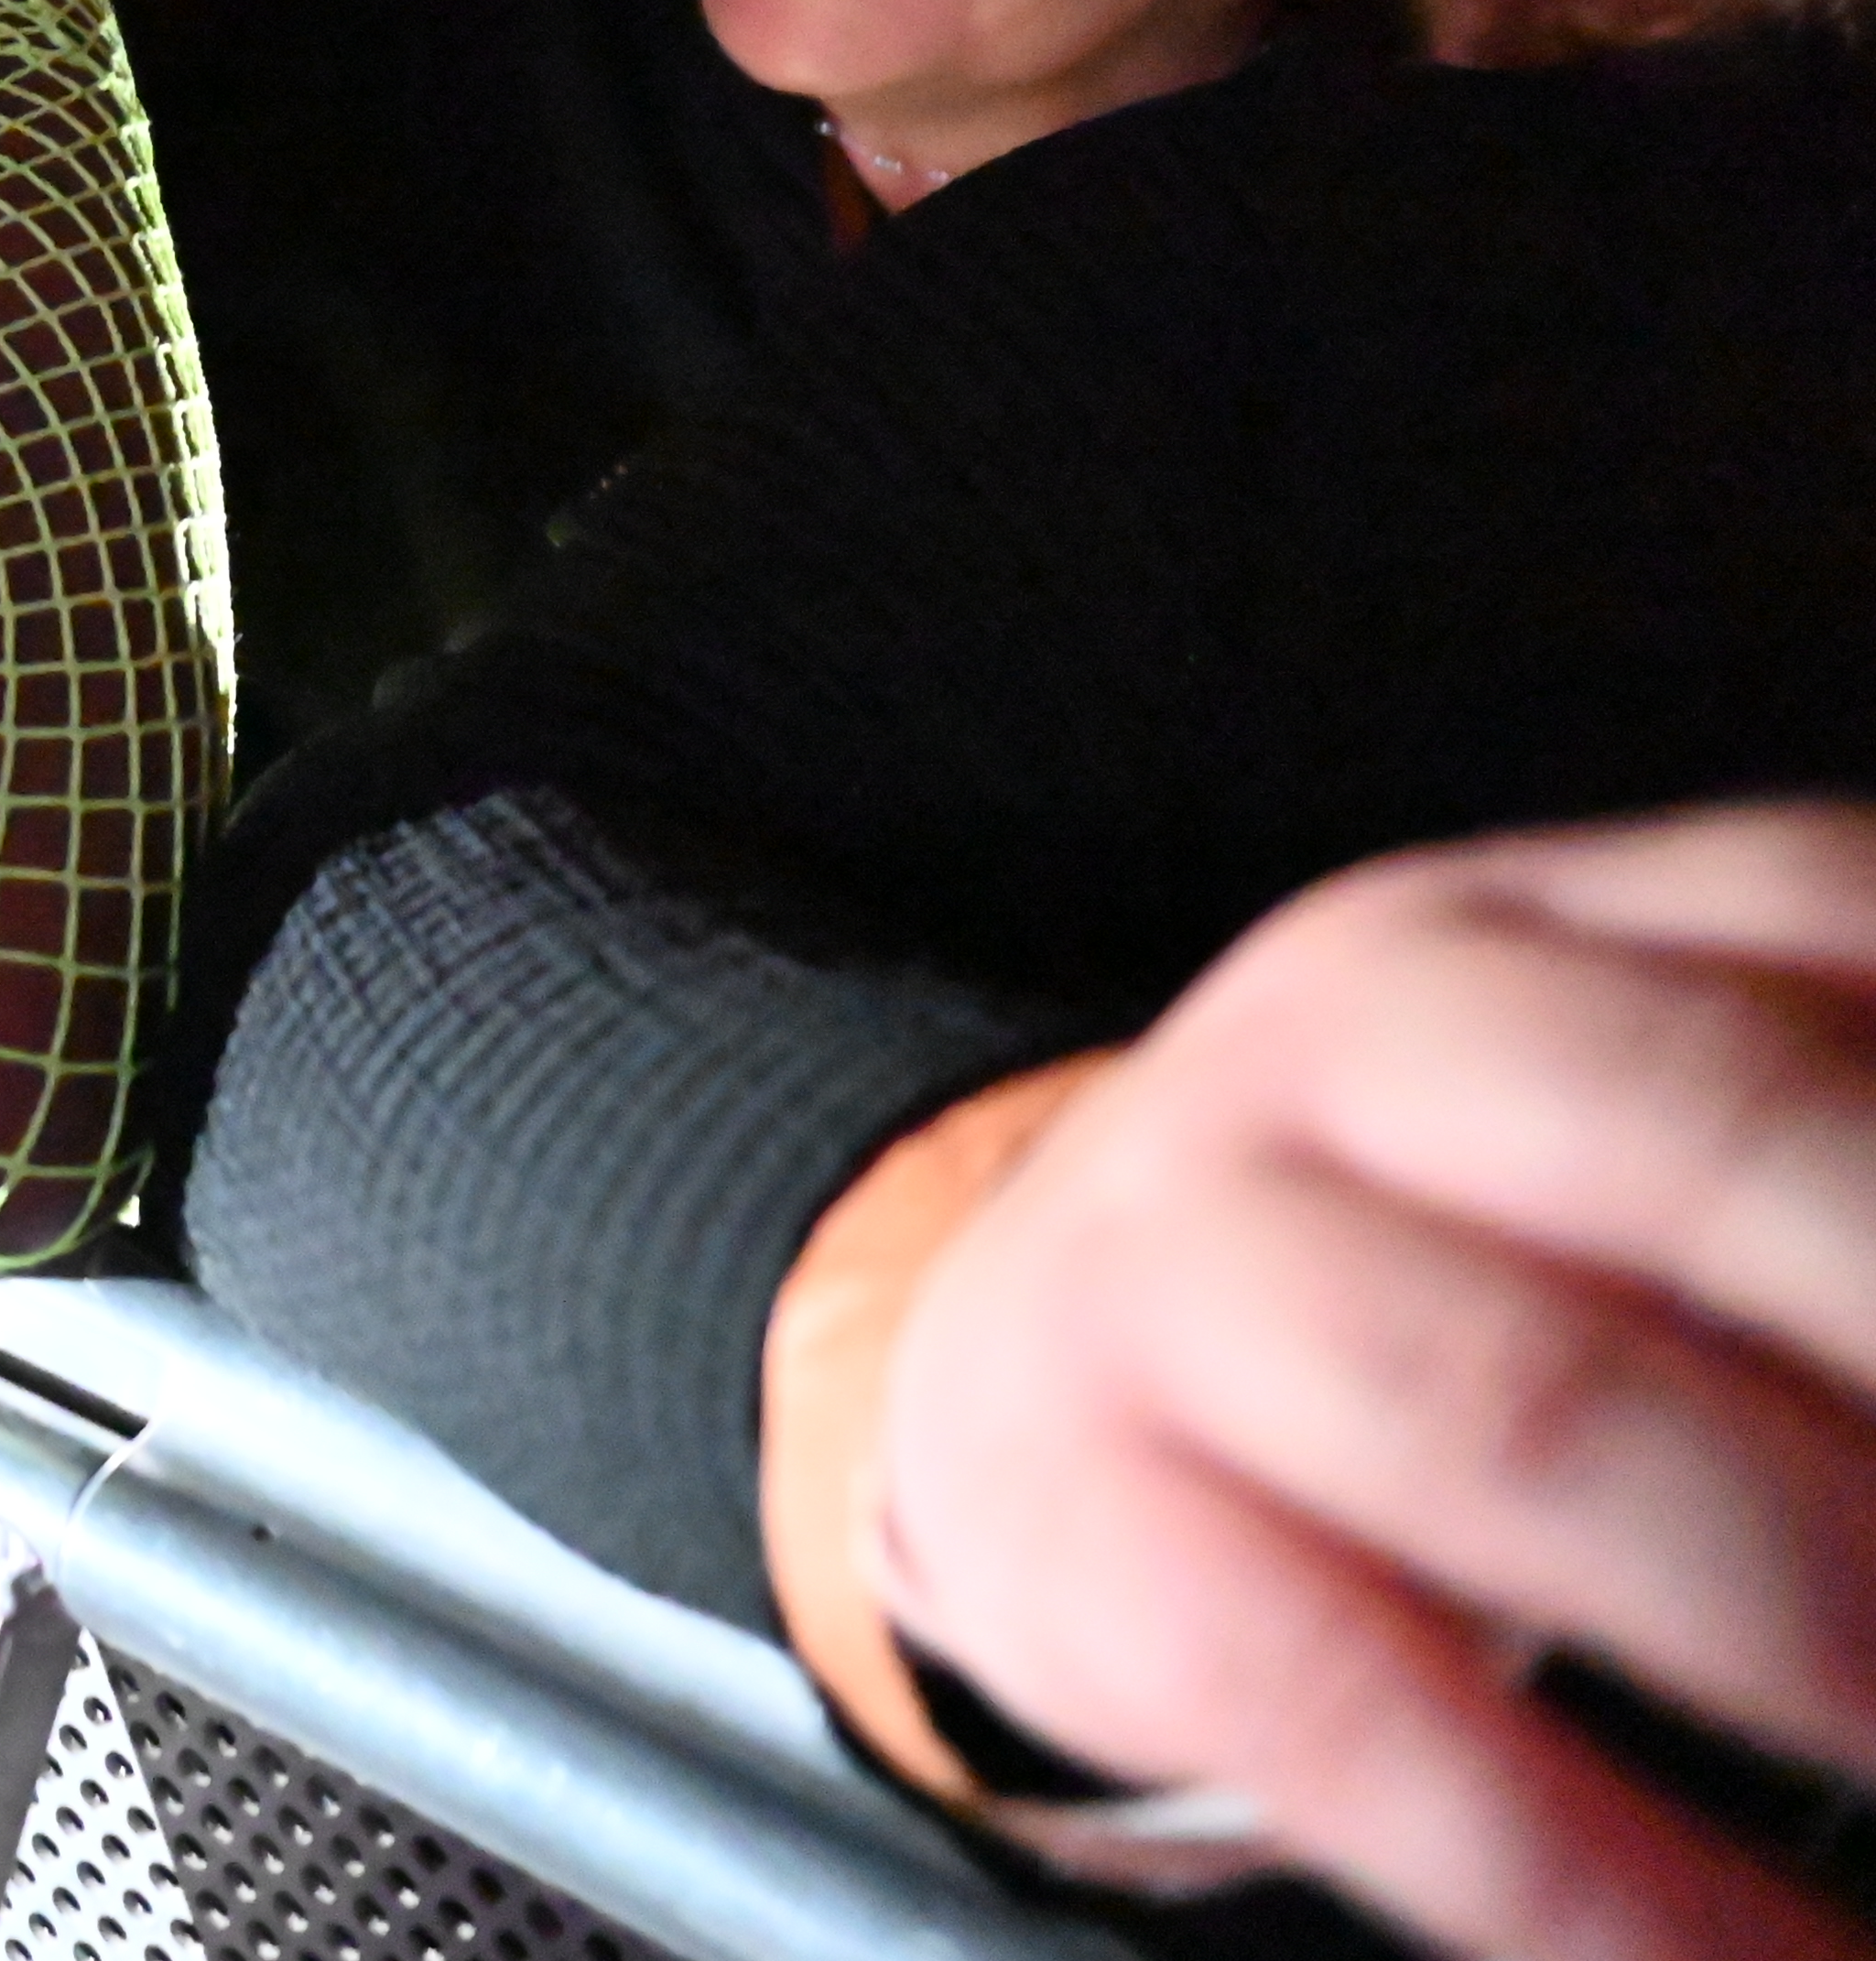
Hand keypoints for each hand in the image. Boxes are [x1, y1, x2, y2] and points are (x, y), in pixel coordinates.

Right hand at [878, 803, 1875, 1960]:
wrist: (1001, 1369)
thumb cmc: (1430, 1270)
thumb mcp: (1622, 1124)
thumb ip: (1830, 1150)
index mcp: (1531, 927)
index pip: (1841, 933)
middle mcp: (1346, 1046)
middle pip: (1709, 1143)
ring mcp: (1182, 1272)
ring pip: (1528, 1413)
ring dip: (1816, 1611)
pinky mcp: (1086, 1532)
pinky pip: (1363, 1715)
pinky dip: (1613, 1891)